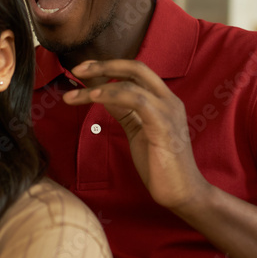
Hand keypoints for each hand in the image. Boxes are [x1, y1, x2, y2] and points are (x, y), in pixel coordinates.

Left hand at [64, 59, 209, 212]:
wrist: (182, 192)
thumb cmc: (160, 165)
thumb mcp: (137, 131)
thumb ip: (124, 111)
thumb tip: (104, 96)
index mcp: (164, 100)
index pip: (136, 72)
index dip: (109, 67)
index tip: (83, 70)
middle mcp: (169, 100)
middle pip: (136, 68)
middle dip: (104, 65)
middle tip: (77, 69)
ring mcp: (168, 111)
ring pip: (131, 84)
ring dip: (99, 85)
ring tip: (74, 94)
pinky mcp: (163, 126)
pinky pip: (136, 100)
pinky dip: (112, 96)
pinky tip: (94, 98)